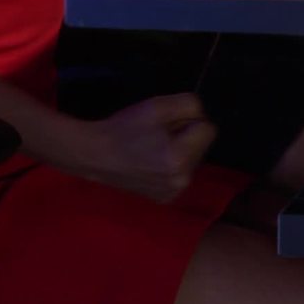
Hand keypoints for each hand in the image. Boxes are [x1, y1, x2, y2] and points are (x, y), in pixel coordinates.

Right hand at [81, 93, 216, 201]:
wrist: (95, 154)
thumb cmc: (124, 128)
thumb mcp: (157, 105)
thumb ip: (189, 104)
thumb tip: (201, 116)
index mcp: (179, 158)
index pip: (209, 129)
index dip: (189, 120)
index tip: (168, 123)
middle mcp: (181, 180)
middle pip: (202, 147)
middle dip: (186, 137)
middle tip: (157, 135)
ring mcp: (173, 192)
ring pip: (192, 161)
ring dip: (179, 151)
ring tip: (151, 148)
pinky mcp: (165, 198)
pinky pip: (180, 175)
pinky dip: (170, 167)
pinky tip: (149, 163)